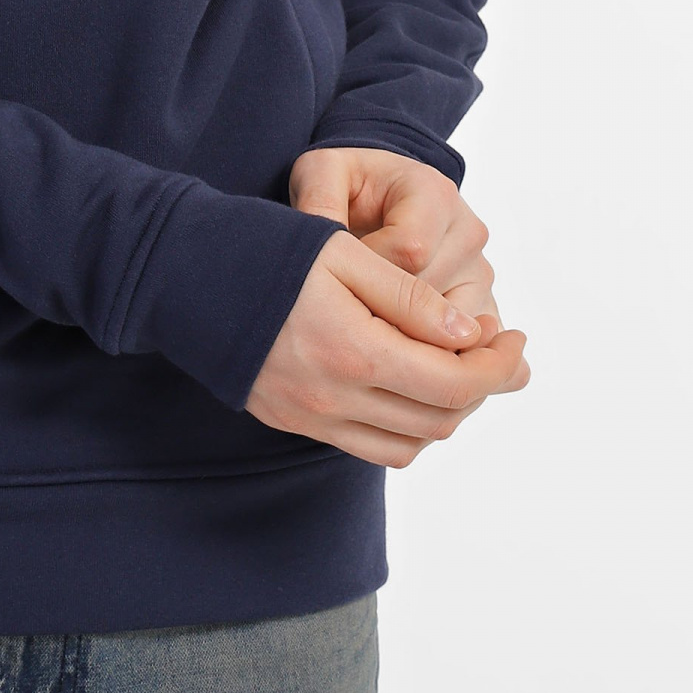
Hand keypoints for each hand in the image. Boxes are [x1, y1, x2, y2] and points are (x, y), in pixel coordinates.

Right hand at [245, 219, 529, 467]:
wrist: (178, 274)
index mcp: (353, 352)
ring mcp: (309, 417)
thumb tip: (472, 337)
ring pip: (407, 443)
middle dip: (481, 388)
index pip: (454, 383)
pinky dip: (403, 423)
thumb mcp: (342, 253)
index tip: (514, 336)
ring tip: (456, 367)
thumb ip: (410, 299)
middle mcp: (332, 399)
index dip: (497, 365)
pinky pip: (368, 444)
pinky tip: (407, 382)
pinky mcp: (291, 420)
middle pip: (439, 420)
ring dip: (444, 412)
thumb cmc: (263, 249)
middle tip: (499, 352)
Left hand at [291, 145, 501, 343]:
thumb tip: (319, 240)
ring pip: (448, 331)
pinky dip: (426, 357)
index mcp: (436, 194)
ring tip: (361, 326)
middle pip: (429, 295)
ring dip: (401, 337)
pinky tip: (388, 353)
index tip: (336, 274)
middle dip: (380, 310)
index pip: (411, 250)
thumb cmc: (351, 185)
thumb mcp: (323, 172)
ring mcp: (479, 274)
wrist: (377, 197)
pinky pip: (463, 350)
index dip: (366, 271)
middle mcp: (468, 233)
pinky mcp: (482, 307)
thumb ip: (318, 199)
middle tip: (342, 308)